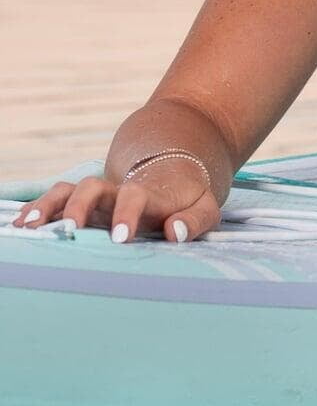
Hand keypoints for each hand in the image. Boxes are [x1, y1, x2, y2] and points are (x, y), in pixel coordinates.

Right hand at [12, 165, 221, 243]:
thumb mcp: (205, 206)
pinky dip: (38, 210)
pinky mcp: (83, 202)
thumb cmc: (188, 196)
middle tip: (71, 229)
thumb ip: (196, 220)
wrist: (172, 168)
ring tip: (30, 227)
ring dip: (48, 206)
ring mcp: (96, 196)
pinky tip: (21, 225)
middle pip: (92, 187)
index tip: (120, 238)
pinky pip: (55, 200)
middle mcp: (117, 190)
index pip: (135, 196)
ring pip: (67, 191)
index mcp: (148, 192)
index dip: (127, 214)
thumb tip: (175, 233)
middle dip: (79, 206)